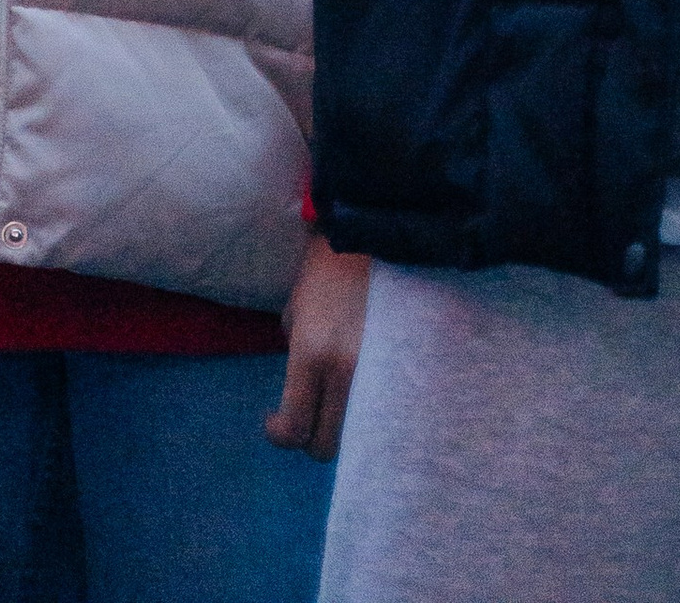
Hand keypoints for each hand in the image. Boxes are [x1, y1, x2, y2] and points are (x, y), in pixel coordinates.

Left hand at [265, 233, 368, 460]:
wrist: (377, 234)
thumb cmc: (327, 266)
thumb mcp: (297, 308)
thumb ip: (296, 349)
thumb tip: (300, 384)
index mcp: (313, 354)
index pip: (295, 427)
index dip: (280, 434)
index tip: (275, 420)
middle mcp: (347, 370)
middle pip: (327, 444)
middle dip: (310, 437)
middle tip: (307, 414)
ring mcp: (380, 371)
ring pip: (358, 436)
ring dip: (343, 428)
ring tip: (338, 404)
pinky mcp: (404, 365)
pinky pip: (385, 411)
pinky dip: (372, 413)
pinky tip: (367, 396)